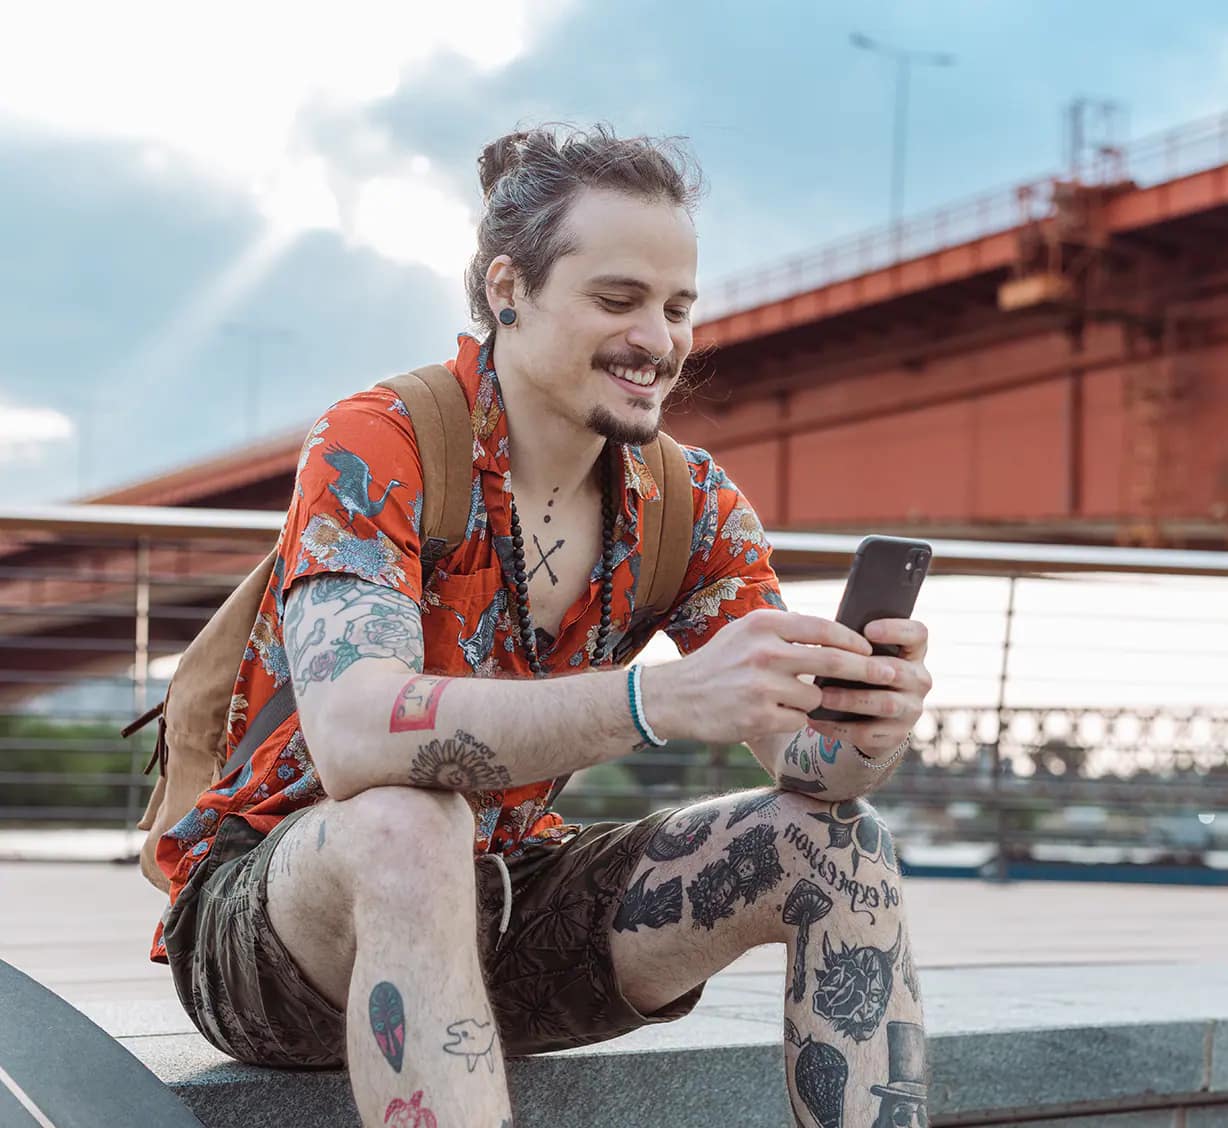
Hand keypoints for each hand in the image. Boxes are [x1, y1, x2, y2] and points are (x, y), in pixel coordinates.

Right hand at [644, 609, 900, 745]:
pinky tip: (773, 715)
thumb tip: (835, 634)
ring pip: (815, 697)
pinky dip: (794, 720)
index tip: (869, 649)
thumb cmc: (717, 663)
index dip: (852, 639)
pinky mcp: (759, 717)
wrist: (675, 697)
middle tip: (888, 675)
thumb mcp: (746, 633)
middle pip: (832, 661)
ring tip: (790, 699)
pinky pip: (798, 720)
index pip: (823, 627)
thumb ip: (785, 631)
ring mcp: (761, 686)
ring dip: (814, 702)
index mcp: (763, 625)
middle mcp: (764, 652)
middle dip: (865, 670)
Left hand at [806, 617, 931, 757]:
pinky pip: (867, 732)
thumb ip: (852, 644)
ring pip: (885, 704)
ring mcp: (911, 709)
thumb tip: (821, 633)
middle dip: (864, 669)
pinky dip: (838, 727)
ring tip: (822, 697)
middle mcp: (918, 679)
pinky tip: (815, 720)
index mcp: (912, 652)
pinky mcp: (896, 735)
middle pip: (899, 671)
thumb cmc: (859, 674)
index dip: (897, 629)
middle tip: (832, 666)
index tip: (868, 630)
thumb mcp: (862, 656)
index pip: (918, 633)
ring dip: (851, 700)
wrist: (868, 718)